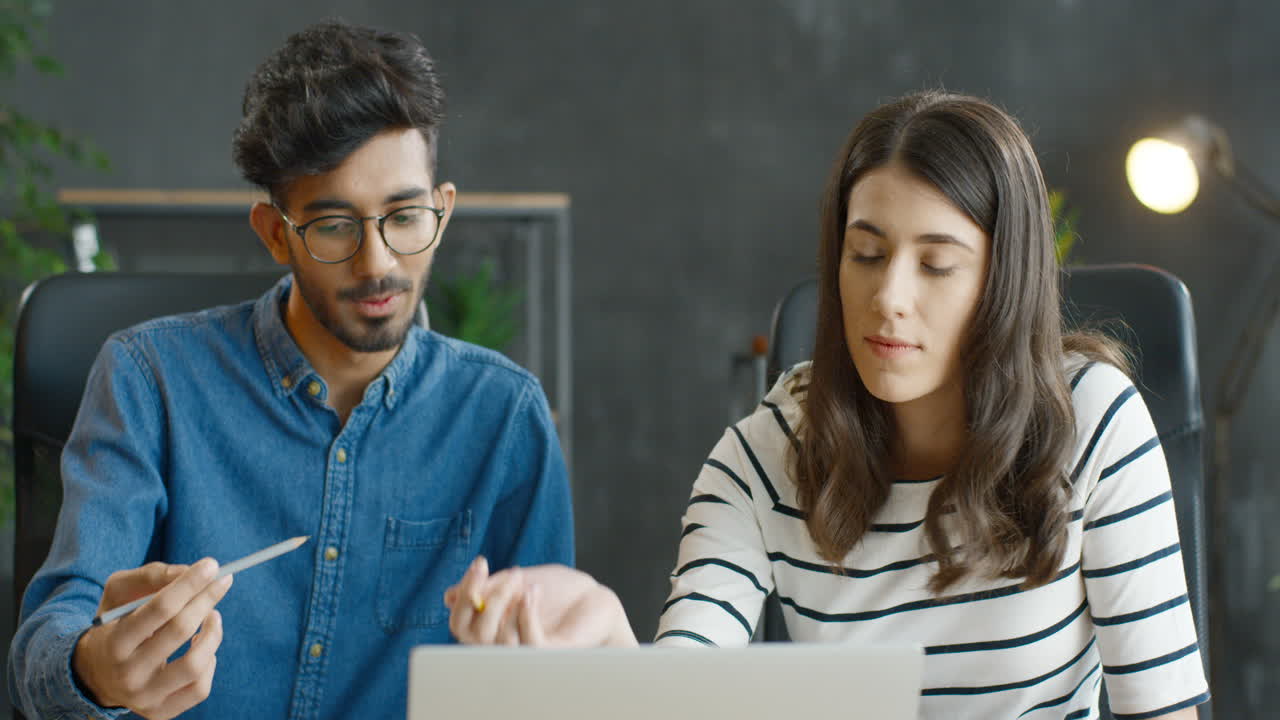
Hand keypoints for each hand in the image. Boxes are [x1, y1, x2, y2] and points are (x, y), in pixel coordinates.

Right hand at [73, 558, 232, 719]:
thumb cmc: (116, 623)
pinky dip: (210, 662)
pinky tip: (200, 646)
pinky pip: (200, 688)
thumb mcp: (119, 593)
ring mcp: (145, 698)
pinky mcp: (161, 712)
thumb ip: (152, 577)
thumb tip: (191, 572)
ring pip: (195, 664)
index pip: (160, 608)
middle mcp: (127, 674)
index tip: (212, 565)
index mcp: (114, 642)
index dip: (190, 583)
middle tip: (223, 581)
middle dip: (206, 600)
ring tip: (213, 616)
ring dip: (213, 633)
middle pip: (179, 630)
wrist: (94, 672)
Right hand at [445, 557, 635, 647]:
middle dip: (484, 598)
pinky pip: (527, 643)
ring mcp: (524, 654)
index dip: (464, 593)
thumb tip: (449, 596)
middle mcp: (501, 646)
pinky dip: (526, 614)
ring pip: (495, 641)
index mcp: (490, 629)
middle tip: (511, 572)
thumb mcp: (517, 584)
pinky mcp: (549, 656)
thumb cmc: (556, 592)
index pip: (460, 621)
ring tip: (527, 582)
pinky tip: (533, 592)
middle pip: (469, 635)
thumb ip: (487, 589)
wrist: (595, 601)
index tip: (481, 562)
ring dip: (507, 603)